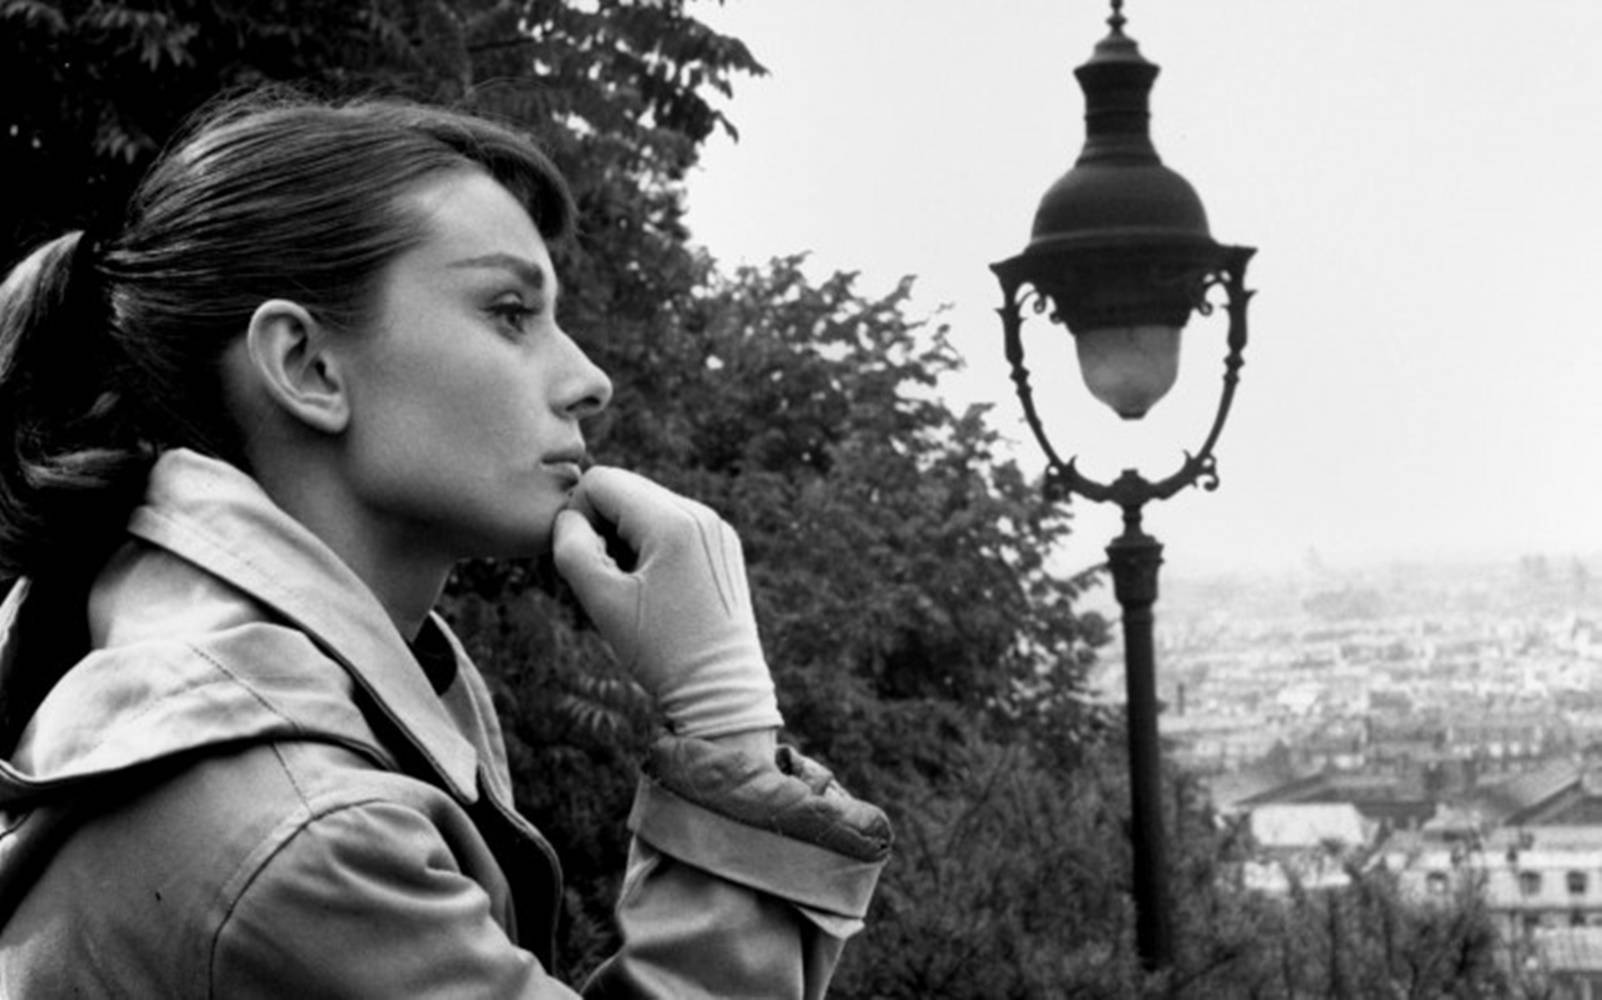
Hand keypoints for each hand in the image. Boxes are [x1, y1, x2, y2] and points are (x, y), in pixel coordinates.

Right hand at [552, 467, 781, 739]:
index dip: (579, 516)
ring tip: (637, 585)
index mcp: (674, 522)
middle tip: (613, 577)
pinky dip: (654, 543)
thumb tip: (570, 517)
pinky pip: (674, 522)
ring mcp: (718, 527)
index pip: (602, 481)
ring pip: (649, 503)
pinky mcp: (724, 544)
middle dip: (605, 524)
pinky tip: (658, 586)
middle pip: (627, 487)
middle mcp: (702, 513)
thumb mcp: (601, 600)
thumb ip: (571, 547)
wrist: (722, 690)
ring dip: (628, 534)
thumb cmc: (659, 650)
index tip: (592, 562)